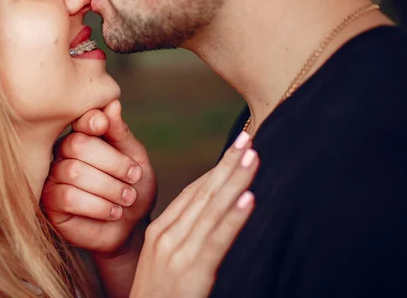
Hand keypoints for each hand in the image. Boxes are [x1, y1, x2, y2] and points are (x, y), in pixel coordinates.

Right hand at [42, 100, 156, 253]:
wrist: (132, 227)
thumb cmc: (134, 188)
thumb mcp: (136, 157)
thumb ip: (121, 133)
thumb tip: (112, 104)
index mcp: (82, 135)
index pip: (79, 120)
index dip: (91, 121)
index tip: (103, 125)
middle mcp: (62, 153)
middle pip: (77, 145)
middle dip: (113, 163)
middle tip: (134, 178)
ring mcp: (53, 178)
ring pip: (75, 173)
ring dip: (109, 187)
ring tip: (127, 198)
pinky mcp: (50, 204)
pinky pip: (68, 197)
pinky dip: (97, 205)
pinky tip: (113, 211)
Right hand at [130, 132, 257, 297]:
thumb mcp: (164, 264)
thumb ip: (183, 240)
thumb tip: (208, 220)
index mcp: (159, 232)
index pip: (192, 193)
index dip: (216, 169)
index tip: (235, 149)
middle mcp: (165, 237)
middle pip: (202, 193)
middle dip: (227, 164)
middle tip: (248, 138)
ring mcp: (176, 254)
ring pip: (211, 209)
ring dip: (235, 180)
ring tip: (254, 156)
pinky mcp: (190, 274)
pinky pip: (216, 240)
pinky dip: (234, 218)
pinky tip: (249, 199)